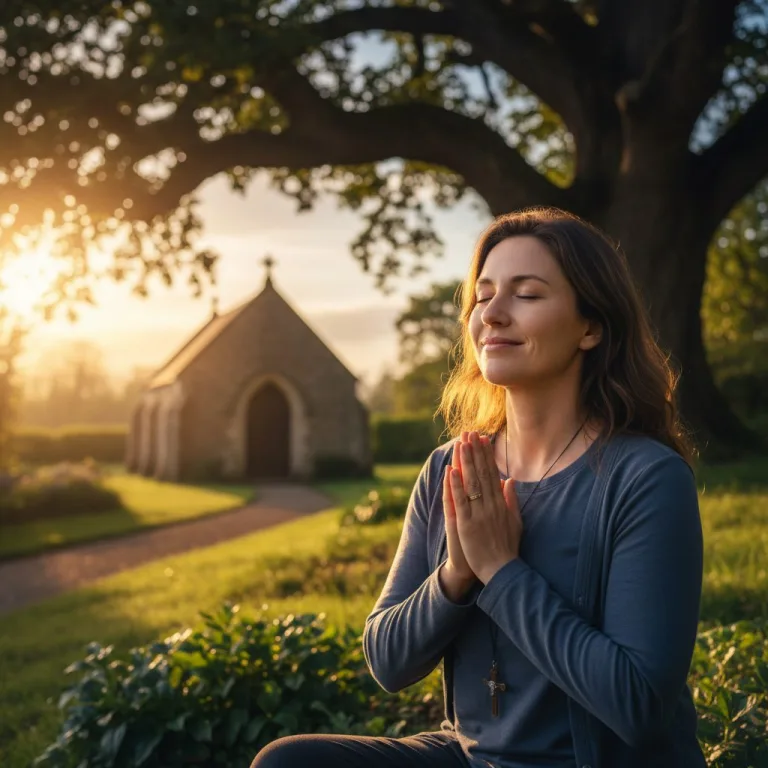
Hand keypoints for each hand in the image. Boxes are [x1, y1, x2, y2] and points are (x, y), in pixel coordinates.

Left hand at [448, 431, 521, 583]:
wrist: (501, 572)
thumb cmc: (507, 548)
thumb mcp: (516, 522)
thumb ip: (512, 500)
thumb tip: (510, 480)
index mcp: (501, 504)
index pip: (493, 474)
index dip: (487, 456)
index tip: (483, 440)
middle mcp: (490, 506)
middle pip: (482, 474)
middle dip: (475, 452)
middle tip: (470, 433)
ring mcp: (478, 515)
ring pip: (471, 484)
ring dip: (466, 462)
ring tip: (461, 444)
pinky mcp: (466, 525)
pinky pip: (460, 501)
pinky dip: (455, 486)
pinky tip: (452, 471)